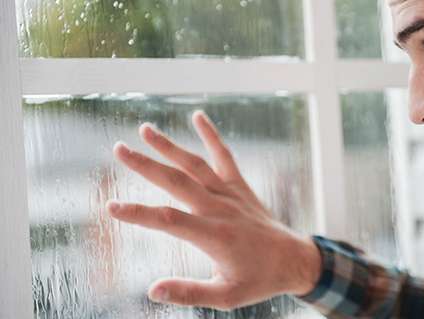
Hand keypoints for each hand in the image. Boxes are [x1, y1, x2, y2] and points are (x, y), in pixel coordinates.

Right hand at [106, 111, 320, 310]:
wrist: (293, 260)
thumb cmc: (258, 280)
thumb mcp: (226, 296)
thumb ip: (189, 292)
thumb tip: (152, 290)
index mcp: (214, 236)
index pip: (169, 221)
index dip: (138, 214)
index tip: (111, 207)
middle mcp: (220, 209)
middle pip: (177, 182)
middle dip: (146, 165)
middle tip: (118, 149)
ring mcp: (231, 194)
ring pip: (196, 165)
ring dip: (170, 146)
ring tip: (144, 129)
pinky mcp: (239, 187)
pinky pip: (225, 157)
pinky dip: (212, 136)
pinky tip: (198, 116)